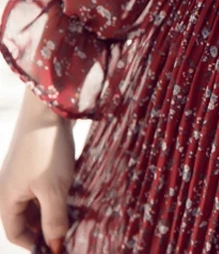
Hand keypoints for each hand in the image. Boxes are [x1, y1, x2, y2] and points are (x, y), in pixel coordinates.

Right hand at [0, 88, 74, 252]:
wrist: (48, 110)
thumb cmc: (47, 150)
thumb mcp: (54, 189)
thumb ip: (54, 219)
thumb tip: (56, 244)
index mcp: (7, 199)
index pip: (17, 233)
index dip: (36, 244)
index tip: (59, 249)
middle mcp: (11, 188)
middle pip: (28, 219)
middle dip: (47, 229)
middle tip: (72, 235)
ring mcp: (24, 175)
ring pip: (38, 203)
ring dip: (55, 212)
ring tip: (78, 218)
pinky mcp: (38, 163)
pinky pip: (45, 187)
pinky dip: (58, 195)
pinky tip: (77, 197)